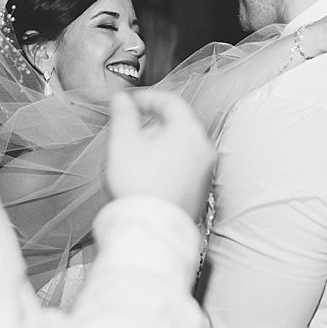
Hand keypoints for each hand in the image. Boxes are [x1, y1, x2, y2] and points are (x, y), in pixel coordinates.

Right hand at [106, 90, 215, 218]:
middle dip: (152, 125)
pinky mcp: (201, 193)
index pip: (171, 102)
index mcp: (189, 132)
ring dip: (159, 147)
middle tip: (130, 133)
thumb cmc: (138, 185)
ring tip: (136, 159)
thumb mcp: (122, 143)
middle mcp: (203, 150)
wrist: (151, 230)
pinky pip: (184, 169)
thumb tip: (121, 99)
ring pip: (181, 149)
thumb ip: (123, 115)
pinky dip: (167, 166)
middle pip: (178, 126)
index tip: (130, 102)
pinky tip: (148, 178)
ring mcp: (205, 173)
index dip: (148, 98)